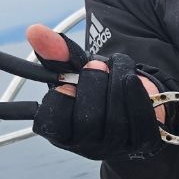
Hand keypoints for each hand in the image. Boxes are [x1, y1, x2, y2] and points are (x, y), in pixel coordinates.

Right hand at [27, 24, 164, 159]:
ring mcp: (118, 148)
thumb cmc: (98, 88)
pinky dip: (135, 93)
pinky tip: (130, 76)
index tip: (67, 81)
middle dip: (92, 85)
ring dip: (115, 83)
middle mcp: (89, 147)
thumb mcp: (75, 70)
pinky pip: (140, 120)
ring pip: (116, 120)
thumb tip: (35, 31)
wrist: (135, 99)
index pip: (52, 124)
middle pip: (88, 122)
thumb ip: (55, 53)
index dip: (60, 99)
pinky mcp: (144, 142)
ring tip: (113, 66)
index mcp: (63, 134)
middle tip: (96, 64)